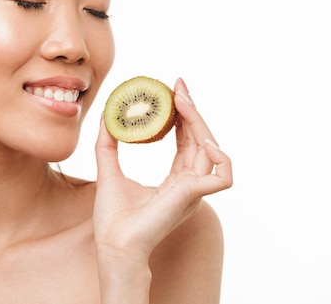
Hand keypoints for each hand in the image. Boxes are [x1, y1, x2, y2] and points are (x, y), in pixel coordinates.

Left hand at [93, 78, 231, 263]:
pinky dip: (221, 157)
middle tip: (177, 86)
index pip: (186, 142)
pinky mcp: (193, 197)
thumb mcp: (108, 171)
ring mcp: (194, 191)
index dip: (182, 116)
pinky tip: (203, 138)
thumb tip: (106, 117)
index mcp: (175, 181)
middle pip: (200, 140)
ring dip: (199, 122)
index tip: (172, 92)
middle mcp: (189, 184)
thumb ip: (108, 144)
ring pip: (211, 150)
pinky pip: (223, 176)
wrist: (113, 244)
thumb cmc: (113, 219)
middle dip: (191, 110)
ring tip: (181, 101)